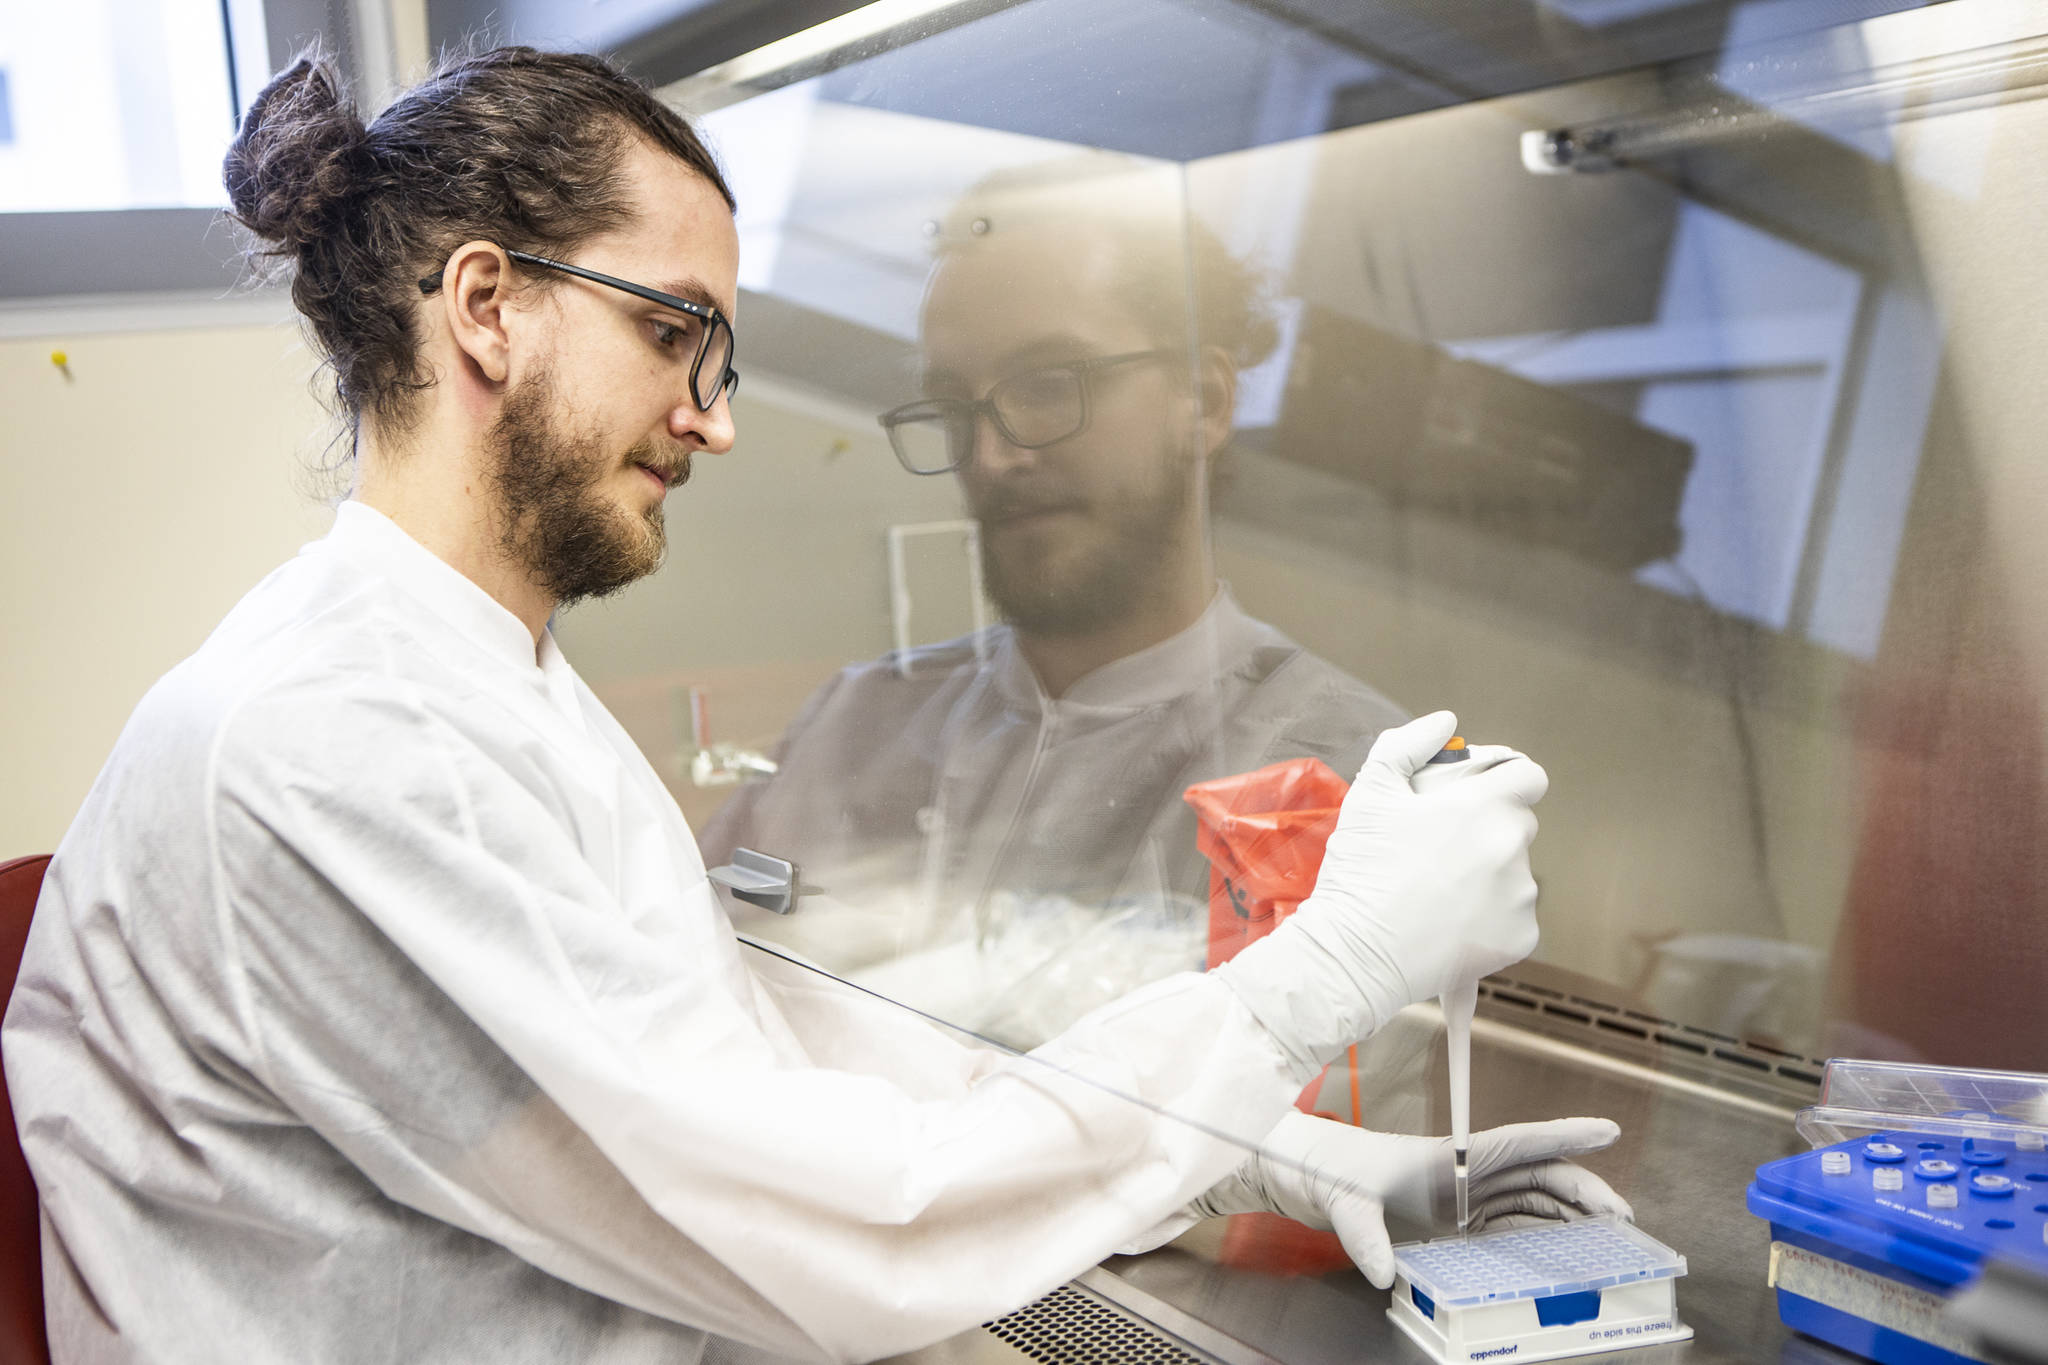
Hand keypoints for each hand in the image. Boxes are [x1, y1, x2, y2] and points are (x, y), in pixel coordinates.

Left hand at [1190, 1112, 1631, 1287]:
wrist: (1303, 1172)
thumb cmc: (1325, 1172)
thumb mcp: (1341, 1203)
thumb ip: (1362, 1235)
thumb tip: (1381, 1270)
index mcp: (1448, 1157)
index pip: (1517, 1142)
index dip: (1564, 1136)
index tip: (1606, 1129)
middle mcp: (1463, 1173)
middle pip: (1537, 1175)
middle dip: (1582, 1190)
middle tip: (1622, 1216)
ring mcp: (1462, 1194)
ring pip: (1531, 1200)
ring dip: (1570, 1215)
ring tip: (1608, 1235)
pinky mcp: (1454, 1217)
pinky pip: (1510, 1222)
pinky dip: (1543, 1232)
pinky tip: (1564, 1248)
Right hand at [1216, 711, 1546, 1074]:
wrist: (1355, 954)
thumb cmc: (1360, 871)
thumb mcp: (1369, 793)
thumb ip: (1407, 745)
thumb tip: (1446, 721)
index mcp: (1483, 806)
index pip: (1529, 776)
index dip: (1504, 779)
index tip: (1476, 796)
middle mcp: (1512, 847)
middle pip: (1517, 825)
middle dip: (1486, 830)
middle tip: (1438, 850)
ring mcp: (1520, 896)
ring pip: (1514, 872)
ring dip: (1487, 875)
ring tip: (1437, 893)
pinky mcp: (1520, 938)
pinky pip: (1513, 917)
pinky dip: (1489, 919)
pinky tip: (1448, 923)